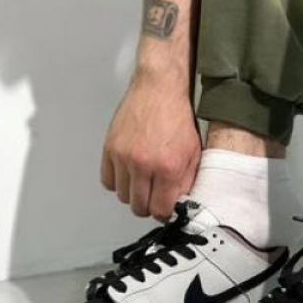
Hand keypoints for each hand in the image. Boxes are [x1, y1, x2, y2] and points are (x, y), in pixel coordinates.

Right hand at [101, 68, 201, 220]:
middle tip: (155, 196)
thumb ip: (187, 182)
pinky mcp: (109, 149)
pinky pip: (108, 181)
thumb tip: (180, 205)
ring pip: (123, 197)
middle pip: (139, 207)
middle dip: (149, 206)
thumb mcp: (194, 153)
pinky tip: (128, 174)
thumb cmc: (179, 120)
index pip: (160, 210)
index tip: (166, 208)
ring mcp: (123, 157)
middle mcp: (144, 165)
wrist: (159, 89)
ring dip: (133, 194)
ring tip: (143, 182)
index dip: (164, 213)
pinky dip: (117, 182)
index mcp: (169, 168)